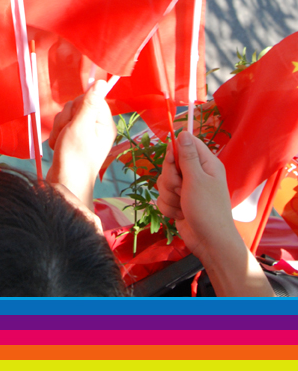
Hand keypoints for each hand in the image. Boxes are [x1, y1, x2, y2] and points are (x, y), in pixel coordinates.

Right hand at [46, 82, 116, 208]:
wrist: (64, 185)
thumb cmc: (74, 157)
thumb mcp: (81, 126)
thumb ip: (89, 103)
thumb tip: (102, 82)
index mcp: (105, 123)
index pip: (92, 98)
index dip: (79, 105)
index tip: (75, 118)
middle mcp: (97, 127)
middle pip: (78, 106)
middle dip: (67, 117)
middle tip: (67, 132)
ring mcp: (86, 134)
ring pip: (68, 115)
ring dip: (60, 127)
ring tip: (62, 142)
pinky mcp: (75, 140)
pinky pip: (63, 126)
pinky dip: (58, 135)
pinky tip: (59, 146)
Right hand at [157, 130, 274, 295]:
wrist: (209, 243)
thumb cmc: (208, 210)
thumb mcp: (196, 179)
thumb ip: (187, 156)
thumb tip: (183, 132)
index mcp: (206, 164)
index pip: (187, 144)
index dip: (175, 150)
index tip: (171, 161)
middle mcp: (197, 174)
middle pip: (170, 164)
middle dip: (170, 179)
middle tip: (181, 189)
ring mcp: (187, 189)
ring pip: (164, 182)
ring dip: (169, 195)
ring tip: (183, 205)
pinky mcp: (179, 202)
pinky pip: (163, 197)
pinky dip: (169, 207)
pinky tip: (180, 214)